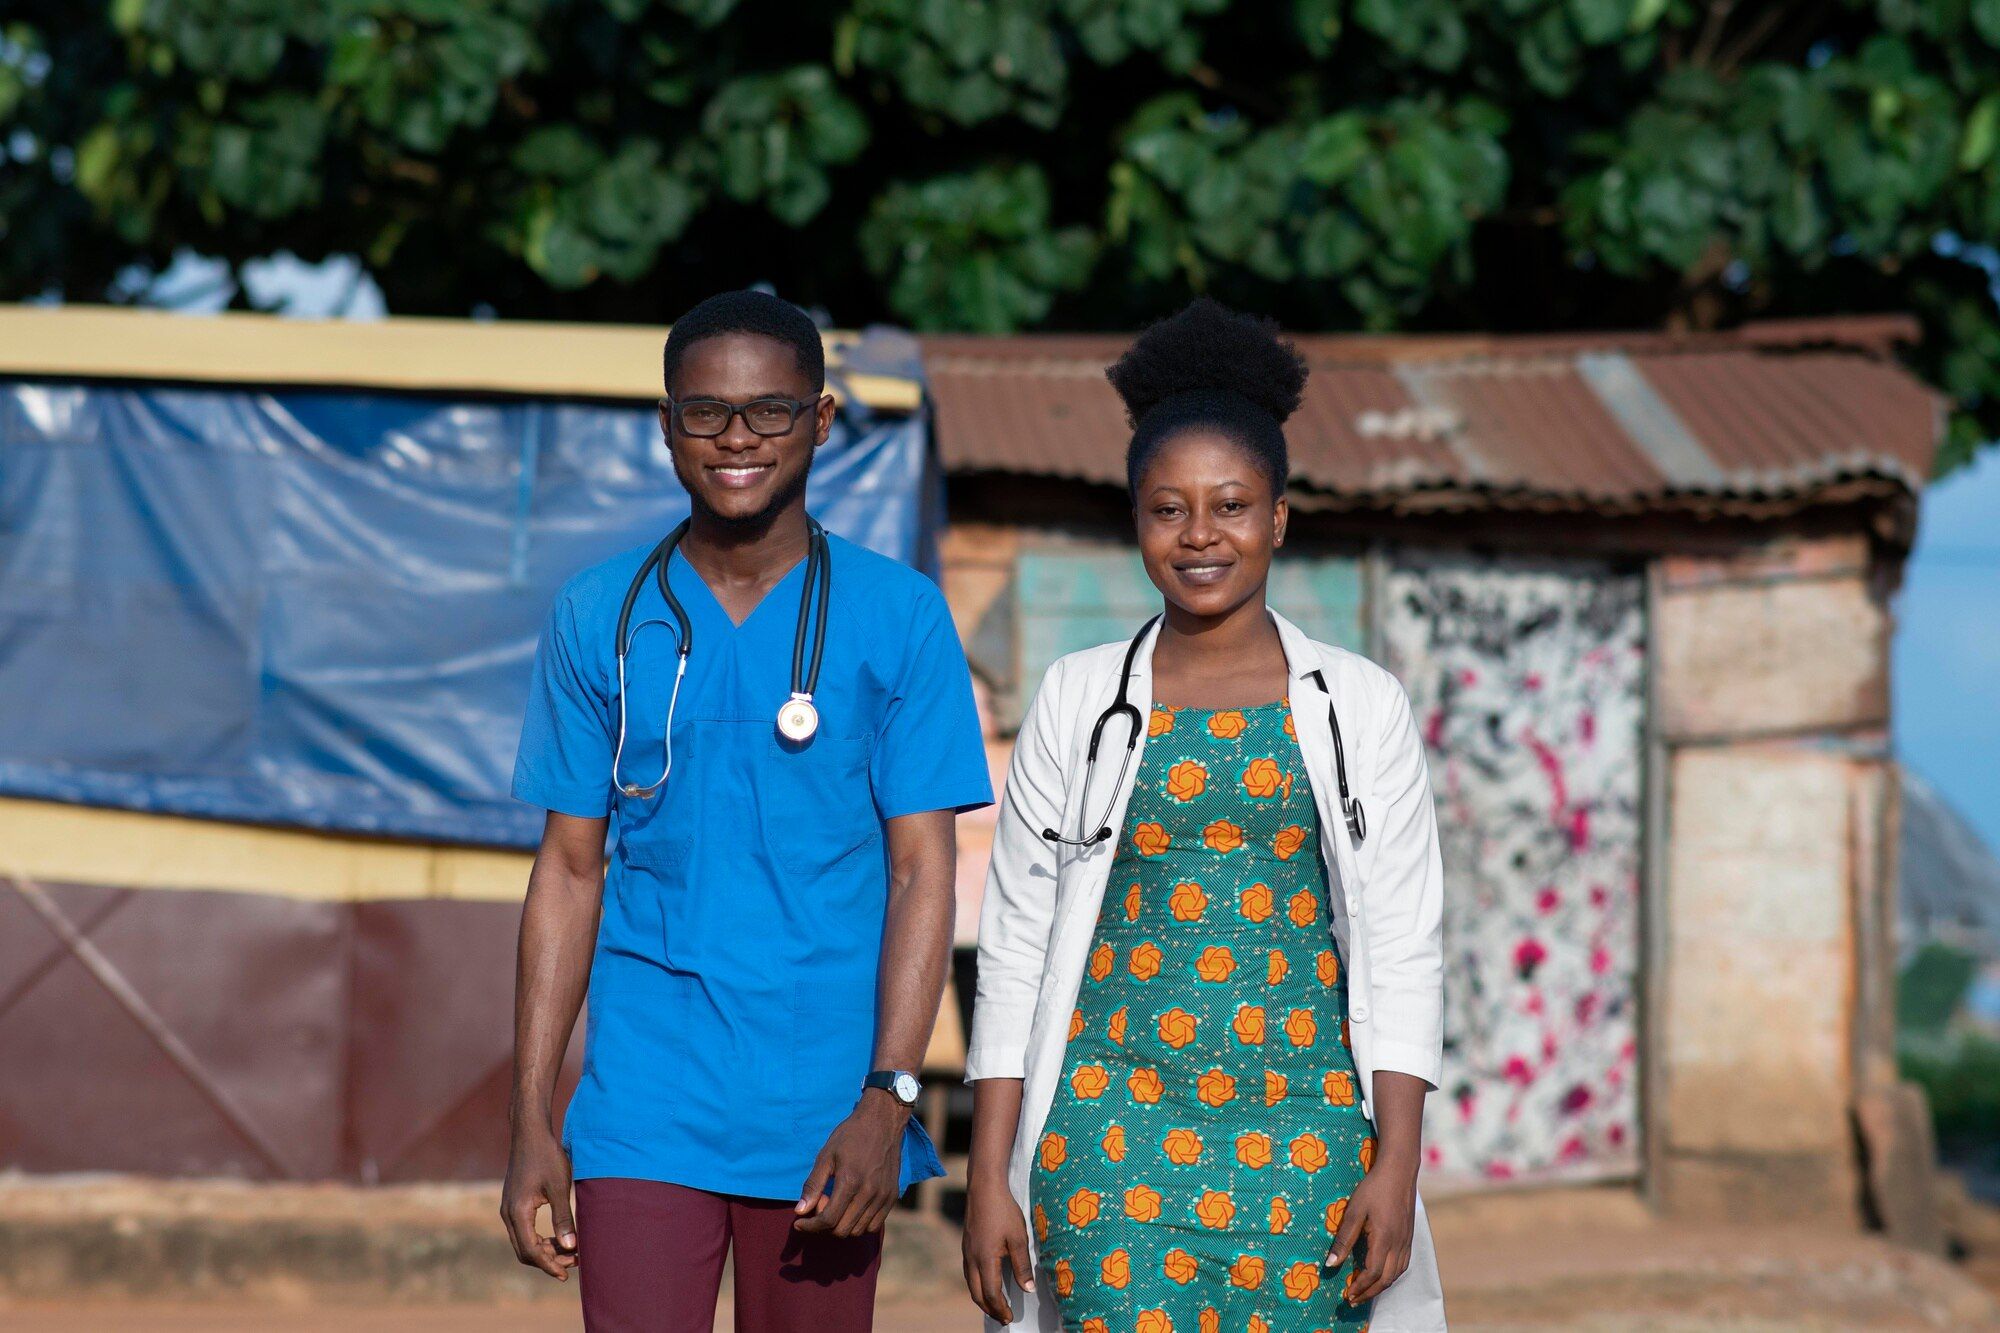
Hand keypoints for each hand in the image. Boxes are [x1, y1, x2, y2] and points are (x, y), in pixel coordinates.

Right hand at [500, 1121, 577, 1279]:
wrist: (529, 1133)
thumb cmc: (547, 1156)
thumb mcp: (559, 1187)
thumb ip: (563, 1218)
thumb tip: (570, 1246)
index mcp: (518, 1212)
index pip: (531, 1251)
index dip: (549, 1265)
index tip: (567, 1274)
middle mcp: (508, 1214)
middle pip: (525, 1251)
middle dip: (549, 1260)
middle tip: (574, 1262)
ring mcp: (508, 1209)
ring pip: (523, 1242)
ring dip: (545, 1250)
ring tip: (570, 1251)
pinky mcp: (513, 1204)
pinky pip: (523, 1231)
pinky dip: (539, 1239)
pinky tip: (558, 1237)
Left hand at [794, 1090, 905, 1236]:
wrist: (883, 1121)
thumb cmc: (850, 1135)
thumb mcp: (826, 1156)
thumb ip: (813, 1185)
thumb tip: (800, 1211)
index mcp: (850, 1181)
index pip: (828, 1220)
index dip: (810, 1226)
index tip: (799, 1223)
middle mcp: (869, 1193)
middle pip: (842, 1230)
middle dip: (825, 1224)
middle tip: (821, 1203)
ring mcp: (883, 1196)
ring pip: (858, 1231)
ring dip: (842, 1225)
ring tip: (837, 1204)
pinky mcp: (892, 1196)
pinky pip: (874, 1225)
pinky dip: (859, 1223)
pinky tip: (852, 1207)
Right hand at [962, 1172, 1033, 1322]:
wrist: (983, 1188)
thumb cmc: (1003, 1211)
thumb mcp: (1018, 1238)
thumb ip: (1022, 1265)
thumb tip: (1028, 1289)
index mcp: (985, 1260)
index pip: (991, 1294)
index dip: (1000, 1309)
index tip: (1010, 1318)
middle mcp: (971, 1259)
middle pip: (977, 1294)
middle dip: (990, 1309)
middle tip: (1003, 1318)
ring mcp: (966, 1252)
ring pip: (971, 1284)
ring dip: (982, 1298)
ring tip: (995, 1306)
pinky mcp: (966, 1245)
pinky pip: (968, 1273)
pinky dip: (977, 1285)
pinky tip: (986, 1283)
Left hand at [1323, 1160, 1415, 1304]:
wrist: (1399, 1171)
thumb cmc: (1374, 1188)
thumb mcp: (1354, 1211)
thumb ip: (1344, 1238)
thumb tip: (1331, 1264)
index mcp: (1384, 1239)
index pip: (1372, 1273)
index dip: (1360, 1287)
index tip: (1346, 1294)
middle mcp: (1398, 1244)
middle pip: (1385, 1279)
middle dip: (1369, 1292)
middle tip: (1352, 1299)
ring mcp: (1406, 1241)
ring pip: (1396, 1274)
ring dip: (1380, 1286)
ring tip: (1364, 1291)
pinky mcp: (1409, 1237)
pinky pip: (1403, 1265)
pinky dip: (1391, 1275)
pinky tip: (1381, 1275)